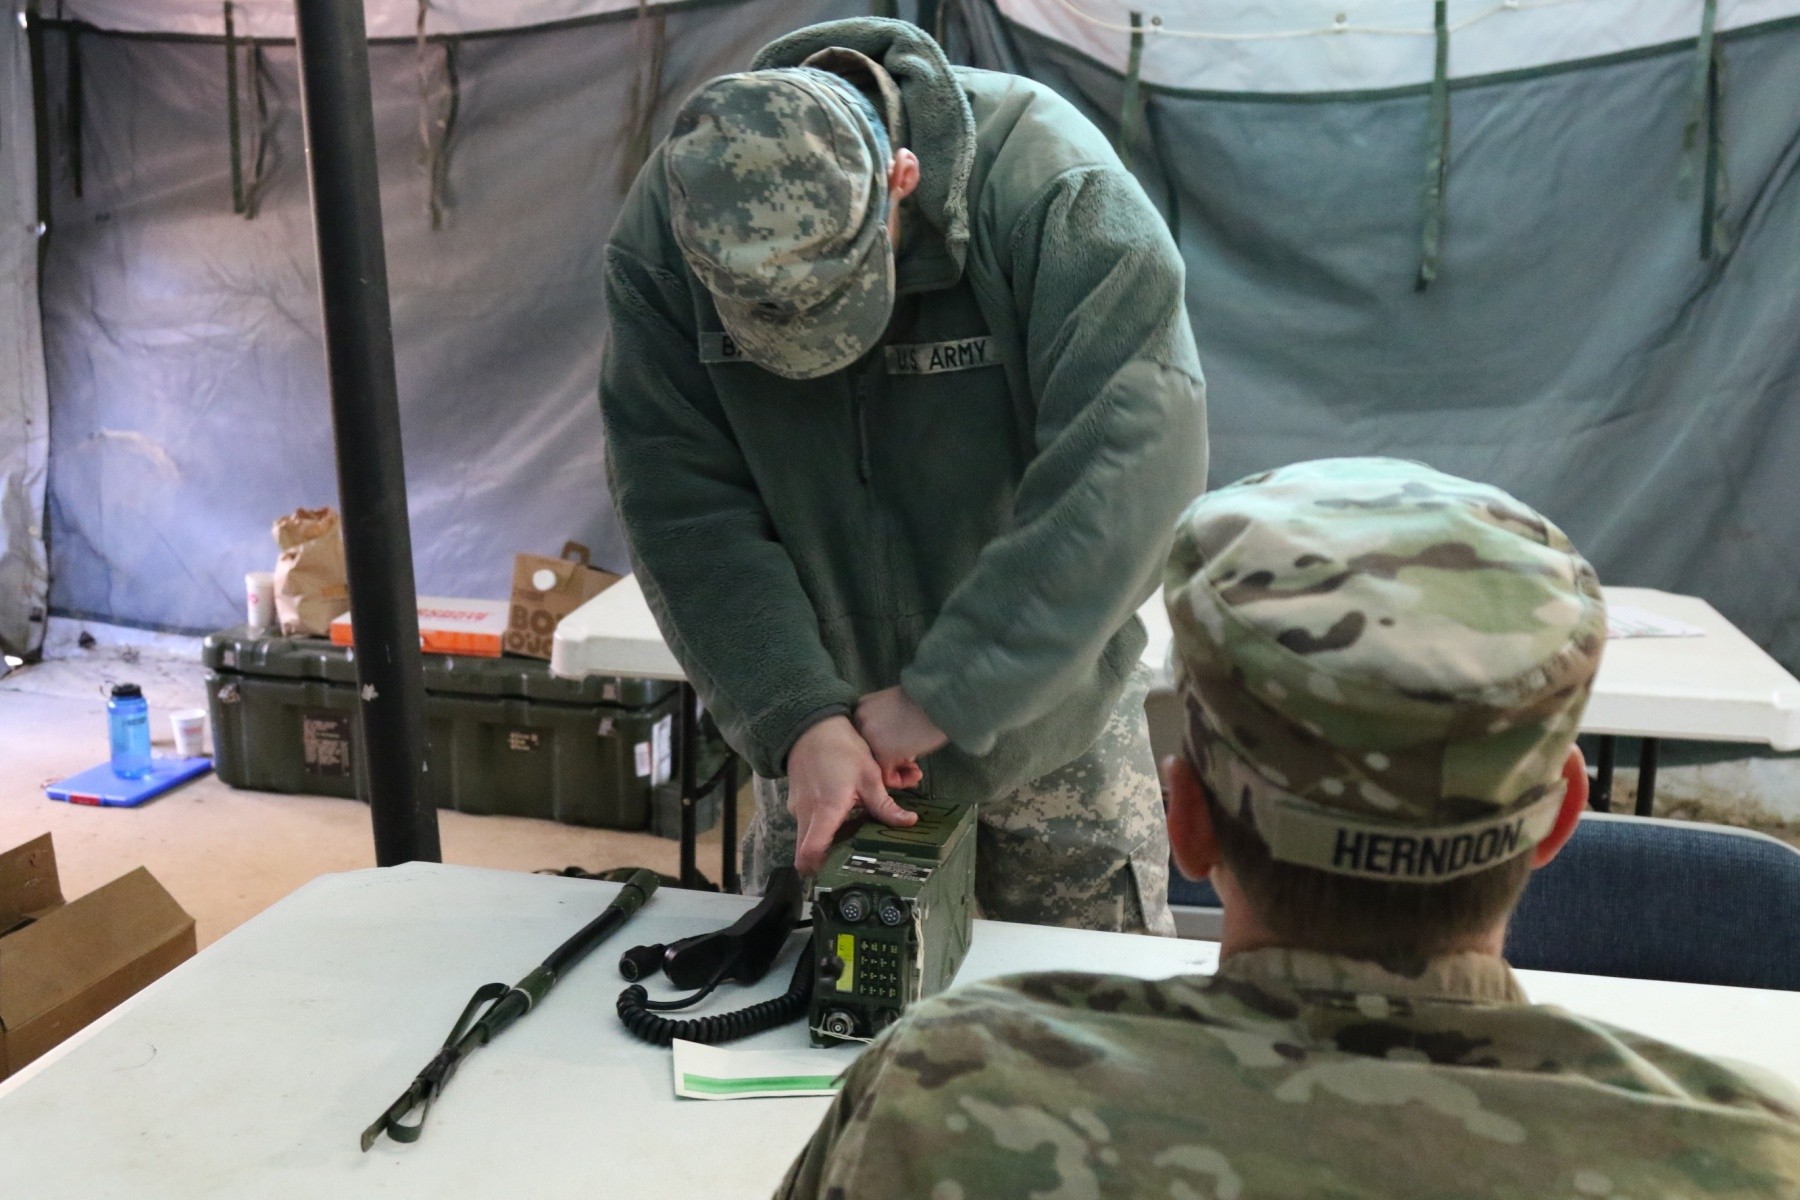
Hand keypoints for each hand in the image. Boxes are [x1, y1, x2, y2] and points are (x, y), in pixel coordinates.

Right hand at [787, 716, 917, 873]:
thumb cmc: (842, 748)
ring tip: (851, 832)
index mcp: (825, 811)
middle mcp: (806, 814)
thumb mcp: (869, 777)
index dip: (818, 869)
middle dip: (824, 859)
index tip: (834, 874)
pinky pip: (806, 822)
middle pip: (806, 851)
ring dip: (825, 840)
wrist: (813, 725)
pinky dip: (821, 825)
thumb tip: (909, 822)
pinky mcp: (796, 800)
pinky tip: (842, 814)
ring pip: (807, 837)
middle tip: (848, 858)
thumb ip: (885, 806)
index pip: (810, 852)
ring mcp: (797, 807)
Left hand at [854, 687, 947, 789]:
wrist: (941, 701)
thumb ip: (888, 727)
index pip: (869, 736)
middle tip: (914, 766)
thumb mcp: (900, 709)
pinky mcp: (880, 753)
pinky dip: (901, 780)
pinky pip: (886, 775)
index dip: (888, 747)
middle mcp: (860, 722)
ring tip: (917, 772)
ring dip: (899, 772)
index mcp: (863, 707)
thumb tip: (893, 753)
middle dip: (894, 762)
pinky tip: (917, 774)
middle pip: (871, 751)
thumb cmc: (928, 703)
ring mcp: (868, 737)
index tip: (907, 752)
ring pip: (877, 764)